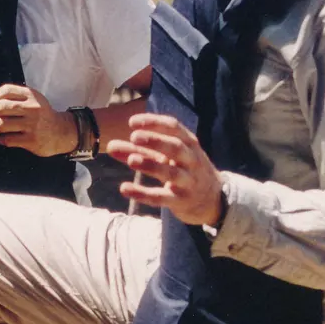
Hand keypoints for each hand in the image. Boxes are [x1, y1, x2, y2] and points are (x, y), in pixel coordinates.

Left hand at [0, 84, 77, 156]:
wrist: (62, 132)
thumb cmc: (43, 115)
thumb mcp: (35, 100)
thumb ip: (18, 97)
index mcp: (31, 96)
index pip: (6, 90)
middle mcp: (32, 108)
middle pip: (1, 107)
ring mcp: (32, 125)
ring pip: (2, 124)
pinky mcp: (31, 140)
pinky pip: (8, 139)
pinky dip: (2, 139)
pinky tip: (3, 139)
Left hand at [107, 113, 223, 225]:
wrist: (214, 200)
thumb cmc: (184, 171)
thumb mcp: (168, 157)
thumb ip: (141, 150)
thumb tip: (111, 146)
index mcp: (189, 143)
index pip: (173, 127)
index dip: (153, 123)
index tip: (132, 122)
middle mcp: (191, 160)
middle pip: (175, 147)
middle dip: (155, 140)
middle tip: (134, 136)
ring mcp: (188, 181)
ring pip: (169, 173)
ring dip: (150, 165)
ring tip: (131, 159)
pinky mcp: (180, 201)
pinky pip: (161, 197)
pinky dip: (142, 194)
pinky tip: (124, 188)